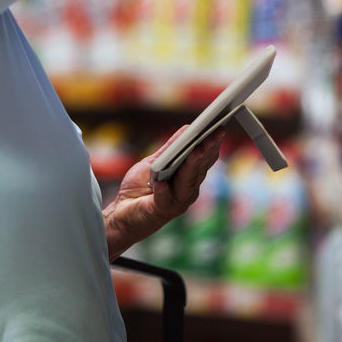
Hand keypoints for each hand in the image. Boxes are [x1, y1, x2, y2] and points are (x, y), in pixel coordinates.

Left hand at [103, 122, 227, 260]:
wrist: (123, 213)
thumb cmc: (140, 187)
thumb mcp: (154, 162)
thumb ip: (170, 149)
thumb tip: (187, 128)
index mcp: (189, 178)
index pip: (204, 160)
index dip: (212, 144)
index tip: (219, 127)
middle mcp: (188, 191)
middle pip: (199, 169)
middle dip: (207, 150)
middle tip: (213, 133)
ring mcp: (176, 203)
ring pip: (187, 183)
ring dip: (192, 166)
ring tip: (195, 150)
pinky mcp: (160, 211)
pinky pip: (163, 199)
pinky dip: (163, 190)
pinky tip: (160, 182)